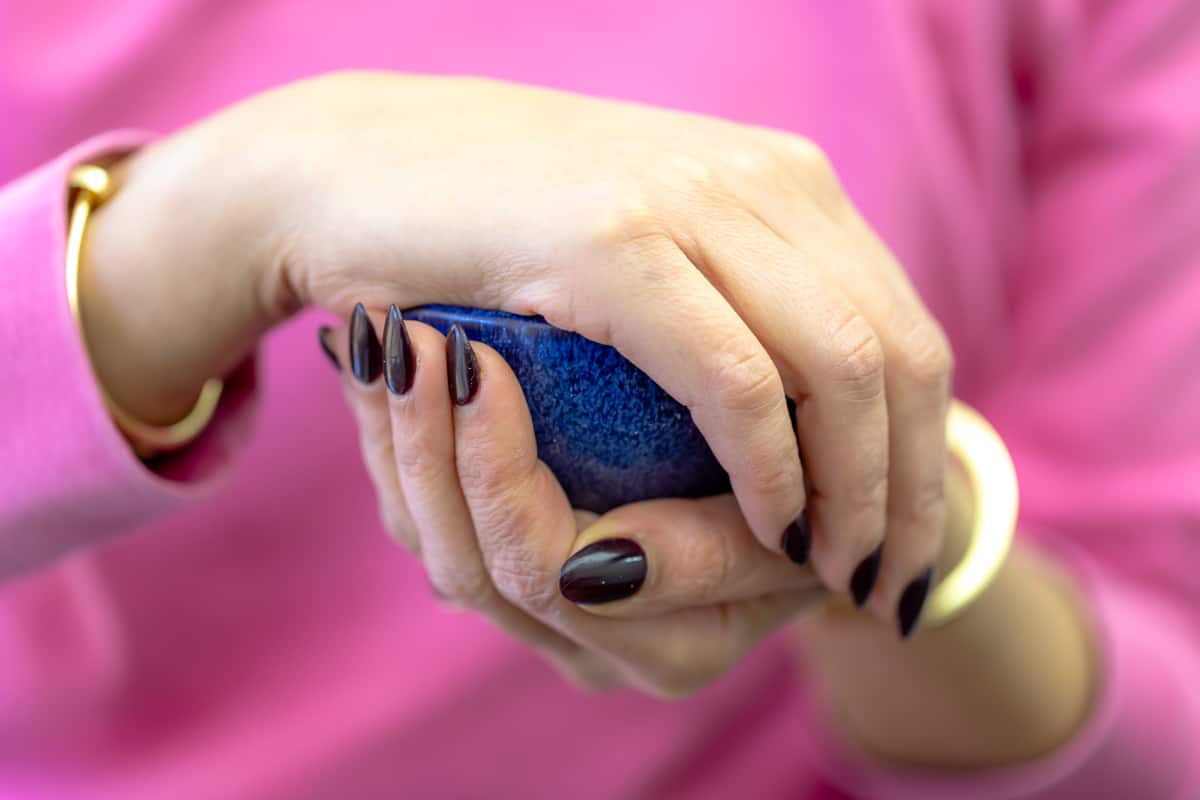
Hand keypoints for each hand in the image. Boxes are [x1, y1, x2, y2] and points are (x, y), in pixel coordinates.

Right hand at [82, 72, 952, 619]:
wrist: (354, 161)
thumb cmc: (495, 228)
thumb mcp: (644, 252)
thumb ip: (725, 298)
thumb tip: (795, 404)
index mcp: (779, 179)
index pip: (904, 328)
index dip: (924, 451)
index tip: (904, 544)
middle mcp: (758, 177)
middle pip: (901, 354)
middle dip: (911, 490)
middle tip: (887, 586)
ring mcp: (689, 200)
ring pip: (841, 367)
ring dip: (857, 493)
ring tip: (839, 575)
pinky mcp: (613, 241)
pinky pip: (736, 379)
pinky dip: (769, 468)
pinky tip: (770, 531)